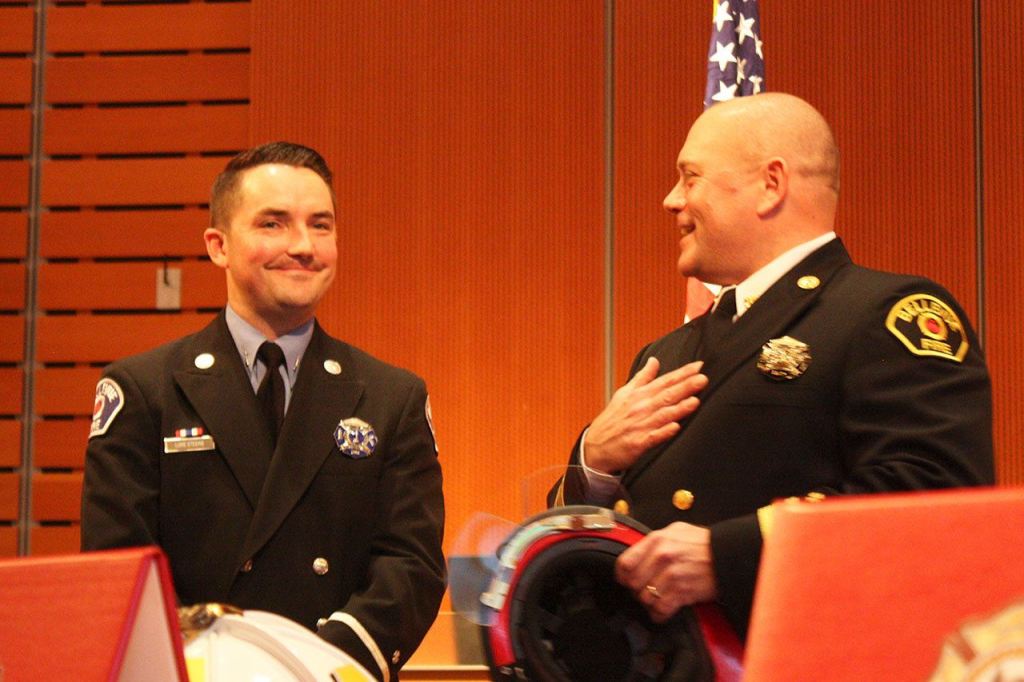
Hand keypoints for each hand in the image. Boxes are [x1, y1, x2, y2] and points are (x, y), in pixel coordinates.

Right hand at [584, 358, 706, 473]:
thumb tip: (654, 361)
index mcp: (639, 395)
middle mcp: (640, 408)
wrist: (596, 446)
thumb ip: (642, 377)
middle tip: (702, 379)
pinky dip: (663, 432)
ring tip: (694, 400)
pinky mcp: (638, 443)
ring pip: (663, 415)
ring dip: (679, 408)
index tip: (698, 367)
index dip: (682, 374)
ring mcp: (640, 426)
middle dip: (685, 387)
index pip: (664, 381)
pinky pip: (653, 437)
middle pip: (666, 395)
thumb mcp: (624, 393)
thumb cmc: (612, 420)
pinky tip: (675, 427)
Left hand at [615, 522, 717, 622]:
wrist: (728, 554)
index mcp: (656, 540)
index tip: (626, 580)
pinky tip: (663, 610)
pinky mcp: (683, 593)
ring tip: (656, 599)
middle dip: (636, 590)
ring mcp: (672, 576)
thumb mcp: (676, 531)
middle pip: (633, 584)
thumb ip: (654, 541)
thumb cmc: (702, 543)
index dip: (623, 575)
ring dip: (649, 602)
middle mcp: (661, 557)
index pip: (625, 563)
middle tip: (644, 590)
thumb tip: (637, 553)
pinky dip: (659, 614)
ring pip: (645, 599)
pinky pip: (660, 610)